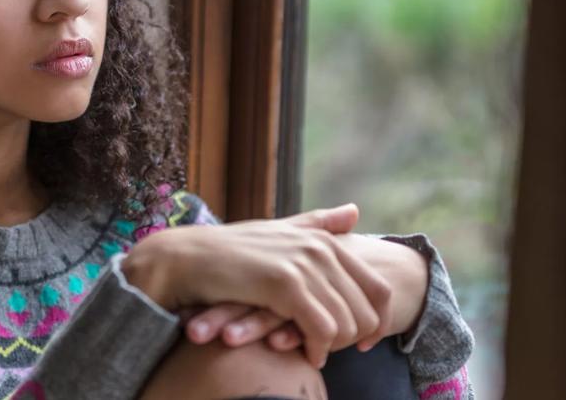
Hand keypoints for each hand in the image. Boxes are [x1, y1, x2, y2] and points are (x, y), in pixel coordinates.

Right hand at [183, 233, 429, 353]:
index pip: (378, 288)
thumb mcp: (279, 232)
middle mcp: (320, 248)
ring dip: (335, 347)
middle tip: (334, 352)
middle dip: (356, 338)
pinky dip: (318, 349)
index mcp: (324, 240)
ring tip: (316, 353)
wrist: (186, 259)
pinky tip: (306, 355)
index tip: (365, 343)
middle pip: (367, 310)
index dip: (377, 321)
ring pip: (347, 323)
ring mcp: (304, 265)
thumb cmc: (230, 251)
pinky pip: (322, 329)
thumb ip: (317, 224)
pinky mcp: (285, 285)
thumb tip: (355, 211)